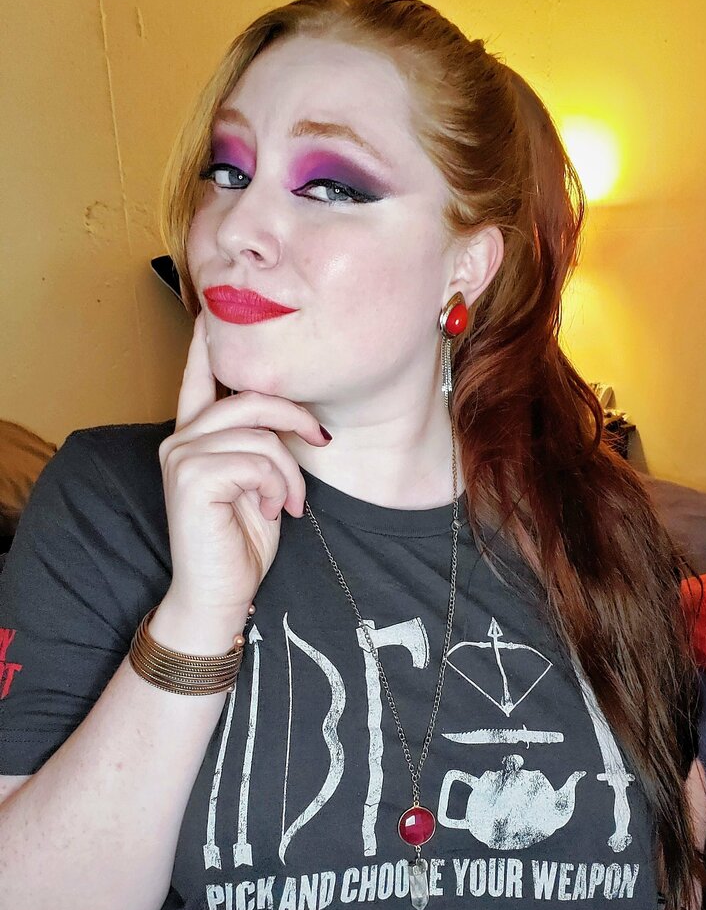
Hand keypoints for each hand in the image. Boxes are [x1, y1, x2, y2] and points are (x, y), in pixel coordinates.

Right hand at [158, 310, 329, 614]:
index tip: (215, 314)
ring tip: (287, 503)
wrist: (218, 596)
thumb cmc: (241, 542)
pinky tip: (272, 511)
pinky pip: (257, 459)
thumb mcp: (258, 484)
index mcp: (195, 438)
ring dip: (288, 472)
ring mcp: (181, 455)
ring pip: (261, 433)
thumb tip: (292, 416)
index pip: (199, 378)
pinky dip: (277, 486)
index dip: (209, 345)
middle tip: (321, 443)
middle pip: (251, 397)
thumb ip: (260, 445)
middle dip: (297, 416)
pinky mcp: (191, 476)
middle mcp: (180, 438)